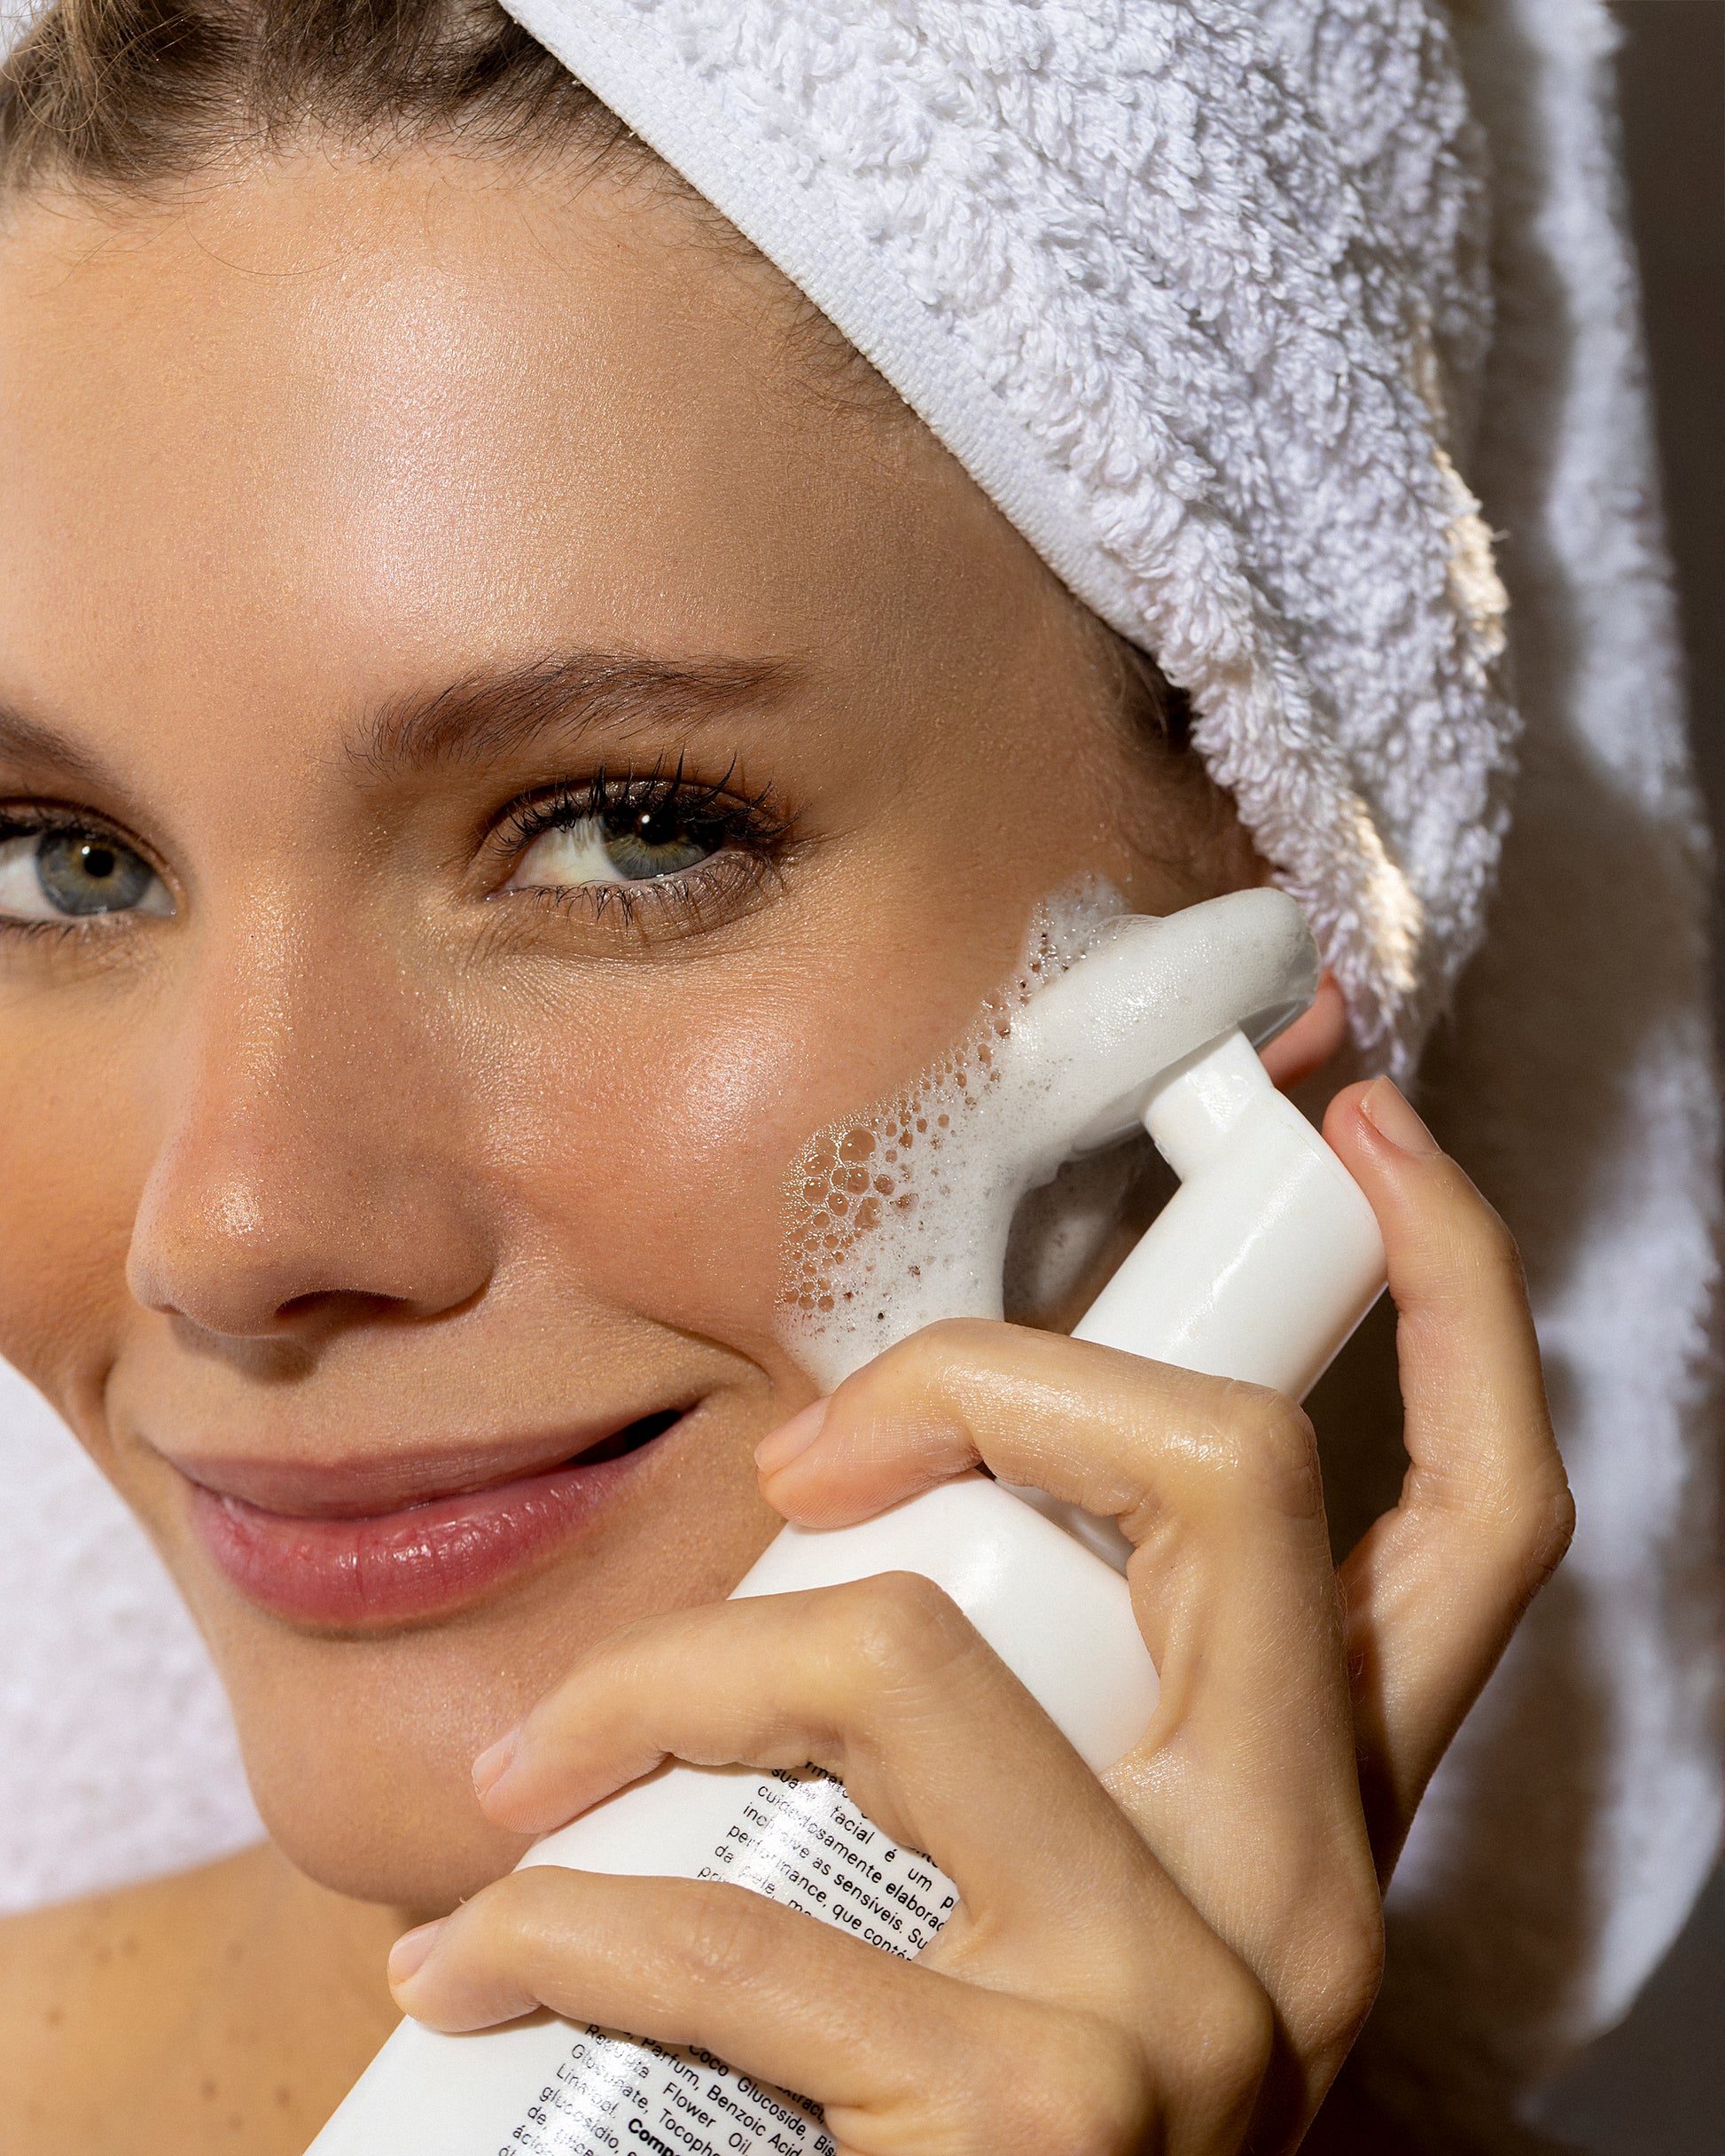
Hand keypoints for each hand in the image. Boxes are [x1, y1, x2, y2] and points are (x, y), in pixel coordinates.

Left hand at [386, 1079, 1571, 2152]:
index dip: (1460, 1291)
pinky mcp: (1035, 2130)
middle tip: (803, 1443)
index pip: (1482, 1514)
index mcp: (1313, 1814)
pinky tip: (473, 1954)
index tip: (1357, 1130)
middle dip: (989, 1373)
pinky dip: (559, 1906)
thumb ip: (1017, 1711)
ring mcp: (1191, 2017)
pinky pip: (739, 1917)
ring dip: (668, 1671)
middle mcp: (1303, 1896)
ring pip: (912, 1653)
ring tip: (528, 1768)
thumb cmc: (927, 2099)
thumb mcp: (1046, 1891)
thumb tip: (856, 1492)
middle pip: (1234, 1479)